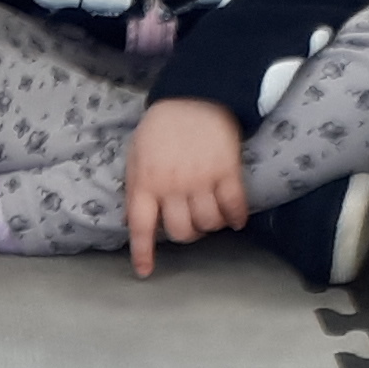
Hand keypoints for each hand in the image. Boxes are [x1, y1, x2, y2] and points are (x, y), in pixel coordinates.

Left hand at [123, 96, 247, 277]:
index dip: (143, 252)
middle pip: (181, 231)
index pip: (141, 226)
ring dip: (211, 226)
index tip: (145, 272)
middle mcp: (172, 186)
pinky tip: (236, 218)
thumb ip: (135, 188)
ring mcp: (201, 179)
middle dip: (187, 235)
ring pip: (208, 223)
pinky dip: (236, 217)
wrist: (195, 95)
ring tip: (212, 216)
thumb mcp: (137, 155)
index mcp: (145, 182)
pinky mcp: (227, 171)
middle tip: (191, 224)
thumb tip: (132, 220)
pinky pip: (234, 207)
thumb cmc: (161, 127)